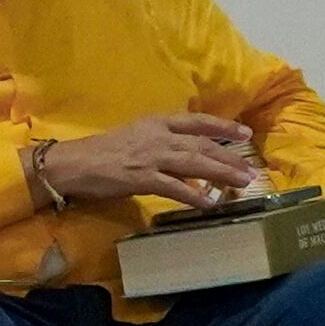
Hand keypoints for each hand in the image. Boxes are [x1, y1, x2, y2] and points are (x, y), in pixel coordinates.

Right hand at [43, 114, 261, 208]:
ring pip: (195, 164)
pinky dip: (194, 196)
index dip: (223, 126)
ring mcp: (151, 157)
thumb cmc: (104, 151)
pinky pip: (174, 188)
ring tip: (242, 183)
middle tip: (251, 169)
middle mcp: (158, 137)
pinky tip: (210, 203)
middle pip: (202, 145)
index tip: (245, 132)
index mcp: (156, 123)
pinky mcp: (142, 179)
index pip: (197, 121)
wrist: (73, 163)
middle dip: (230, 157)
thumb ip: (163, 141)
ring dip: (221, 174)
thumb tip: (190, 152)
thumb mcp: (137, 136)